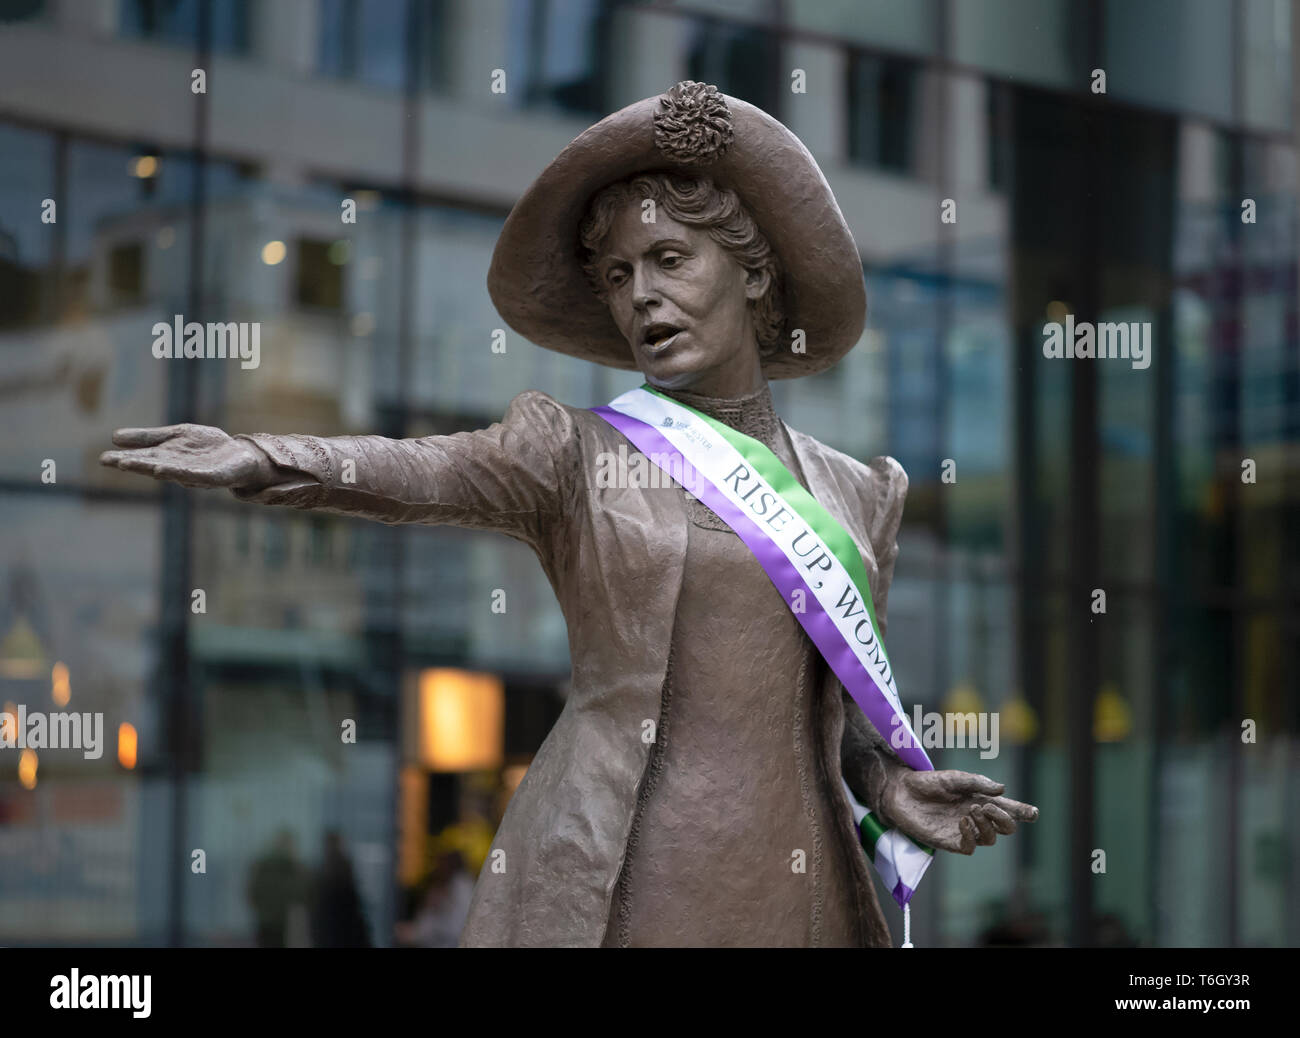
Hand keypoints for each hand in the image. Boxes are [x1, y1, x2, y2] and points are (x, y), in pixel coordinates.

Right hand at [100, 424, 277, 490]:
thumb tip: (114, 437)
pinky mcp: (213, 477)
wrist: (240, 455)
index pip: (142, 458)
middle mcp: (177, 468)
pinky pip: (196, 476)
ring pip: (171, 472)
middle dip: (135, 464)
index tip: (103, 458)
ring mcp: (195, 474)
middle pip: (153, 466)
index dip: (124, 458)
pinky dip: (180, 474)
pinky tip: (166, 470)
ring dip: (152, 468)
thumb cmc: (206, 447)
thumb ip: (148, 438)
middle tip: (113, 462)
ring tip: (133, 465)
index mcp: (167, 458)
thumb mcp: (176, 436)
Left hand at [880, 769, 1037, 854]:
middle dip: (1006, 820)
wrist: (900, 790)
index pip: (1008, 809)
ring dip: (987, 825)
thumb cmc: (927, 782)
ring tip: (973, 810)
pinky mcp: (948, 841)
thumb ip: (978, 782)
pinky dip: (971, 836)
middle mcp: (976, 817)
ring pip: (990, 839)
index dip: (1023, 812)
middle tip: (989, 806)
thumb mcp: (954, 777)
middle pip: (1005, 828)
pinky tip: (963, 822)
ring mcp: (964, 831)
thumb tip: (1002, 789)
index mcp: (981, 800)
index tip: (1033, 813)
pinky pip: (970, 848)